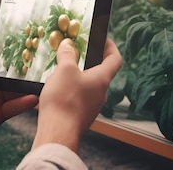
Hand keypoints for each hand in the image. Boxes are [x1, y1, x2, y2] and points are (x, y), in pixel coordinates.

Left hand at [0, 24, 38, 160]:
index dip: (11, 53)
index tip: (26, 41)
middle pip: (10, 75)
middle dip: (25, 68)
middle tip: (41, 57)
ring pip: (15, 91)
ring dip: (28, 85)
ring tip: (44, 75)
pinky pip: (14, 107)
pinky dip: (24, 102)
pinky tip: (35, 95)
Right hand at [32, 37, 121, 152]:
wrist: (58, 133)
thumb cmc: (64, 100)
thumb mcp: (64, 70)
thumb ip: (67, 55)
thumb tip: (68, 46)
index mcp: (102, 79)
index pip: (115, 59)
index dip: (111, 47)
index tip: (104, 40)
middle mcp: (101, 94)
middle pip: (101, 73)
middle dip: (90, 62)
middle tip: (77, 54)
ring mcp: (92, 107)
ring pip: (89, 87)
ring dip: (79, 78)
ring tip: (63, 72)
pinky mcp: (81, 116)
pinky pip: (80, 99)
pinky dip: (72, 92)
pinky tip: (58, 91)